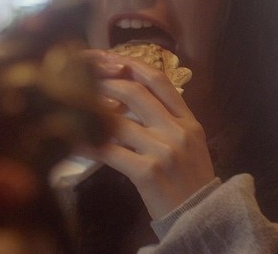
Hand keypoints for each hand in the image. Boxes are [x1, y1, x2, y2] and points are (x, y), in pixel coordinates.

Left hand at [82, 49, 215, 219]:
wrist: (201, 218)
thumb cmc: (190, 180)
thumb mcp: (190, 143)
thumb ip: (168, 119)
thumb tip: (131, 95)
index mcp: (189, 120)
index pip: (159, 80)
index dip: (130, 64)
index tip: (108, 59)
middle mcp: (178, 131)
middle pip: (136, 92)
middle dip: (105, 82)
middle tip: (84, 81)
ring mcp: (163, 151)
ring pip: (119, 120)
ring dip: (93, 112)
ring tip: (76, 108)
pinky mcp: (147, 172)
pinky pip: (110, 151)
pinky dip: (89, 144)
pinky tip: (75, 141)